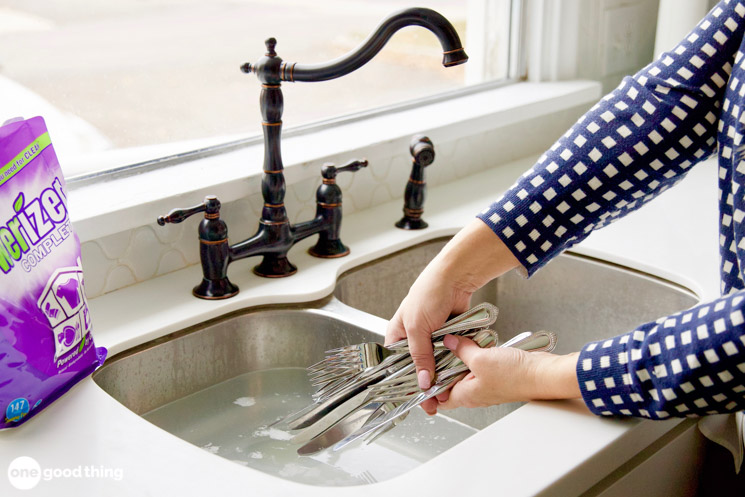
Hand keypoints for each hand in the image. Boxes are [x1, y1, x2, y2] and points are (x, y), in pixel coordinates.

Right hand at [385, 219, 520, 391]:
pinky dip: (454, 365)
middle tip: (434, 402)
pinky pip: (451, 355)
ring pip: (436, 364)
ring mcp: (432, 338)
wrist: (456, 278)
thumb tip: (423, 381)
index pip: (397, 366)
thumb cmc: (428, 293)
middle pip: (418, 368)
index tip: (416, 399)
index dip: (406, 383)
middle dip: (426, 385)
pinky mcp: (449, 336)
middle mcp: (413, 338)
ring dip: (442, 377)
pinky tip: (456, 378)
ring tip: (447, 393)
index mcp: (397, 335)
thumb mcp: (418, 329)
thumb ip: (420, 356)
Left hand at [431, 334, 580, 413]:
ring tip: (454, 341)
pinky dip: (475, 352)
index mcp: (466, 395)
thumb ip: (461, 350)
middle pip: (450, 380)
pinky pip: (479, 363)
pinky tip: (474, 341)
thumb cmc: (516, 376)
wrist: (543, 373)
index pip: (439, 397)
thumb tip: (449, 342)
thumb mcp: (480, 359)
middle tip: (435, 349)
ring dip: (460, 356)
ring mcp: (486, 382)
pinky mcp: (497, 373)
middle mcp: (475, 391)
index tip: (420, 371)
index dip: (428, 386)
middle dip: (443, 365)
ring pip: (465, 370)